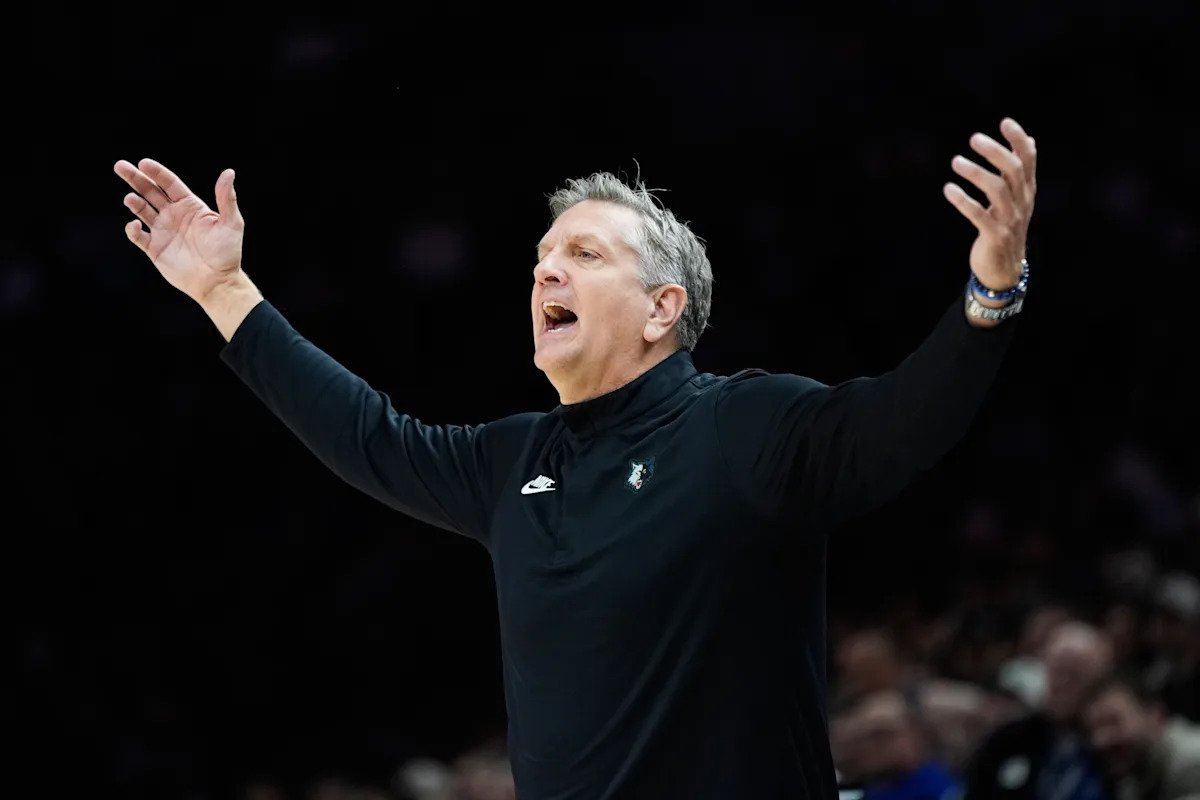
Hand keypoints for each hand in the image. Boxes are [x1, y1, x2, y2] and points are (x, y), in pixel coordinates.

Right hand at [114, 159, 244, 303]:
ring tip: (130, 199)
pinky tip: (135, 225)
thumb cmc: (227, 253)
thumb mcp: (231, 223)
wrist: (218, 282)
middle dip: (135, 179)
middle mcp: (174, 216)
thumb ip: (227, 198)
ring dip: (134, 202)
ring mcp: (163, 231)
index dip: (156, 173)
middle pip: (150, 192)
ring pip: (142, 210)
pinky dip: (132, 229)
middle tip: (120, 166)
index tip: (143, 163)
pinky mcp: (155, 249)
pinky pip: (138, 236)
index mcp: (190, 206)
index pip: (169, 184)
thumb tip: (229, 172)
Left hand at [943, 118, 1036, 290]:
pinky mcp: (994, 235)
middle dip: (995, 152)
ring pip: (996, 190)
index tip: (1005, 122)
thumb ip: (1021, 171)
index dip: (1018, 140)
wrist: (1004, 268)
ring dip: (975, 173)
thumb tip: (1030, 140)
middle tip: (974, 138)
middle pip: (1013, 170)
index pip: (1028, 160)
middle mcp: (1021, 202)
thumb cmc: (1007, 226)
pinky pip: (978, 215)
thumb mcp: (1018, 198)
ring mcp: (1009, 219)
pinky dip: (963, 201)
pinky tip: (948, 189)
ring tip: (956, 161)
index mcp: (1026, 191)